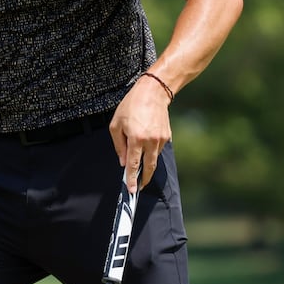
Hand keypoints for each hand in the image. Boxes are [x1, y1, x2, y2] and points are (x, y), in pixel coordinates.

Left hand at [110, 74, 171, 192]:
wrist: (153, 92)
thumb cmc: (131, 106)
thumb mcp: (116, 124)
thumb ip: (119, 145)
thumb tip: (123, 161)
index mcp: (136, 139)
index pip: (133, 165)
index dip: (132, 179)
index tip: (132, 191)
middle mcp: (150, 141)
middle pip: (148, 167)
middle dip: (143, 179)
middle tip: (139, 187)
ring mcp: (161, 139)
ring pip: (154, 159)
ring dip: (147, 165)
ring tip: (140, 169)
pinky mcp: (167, 136)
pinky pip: (158, 149)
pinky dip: (151, 152)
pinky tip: (146, 146)